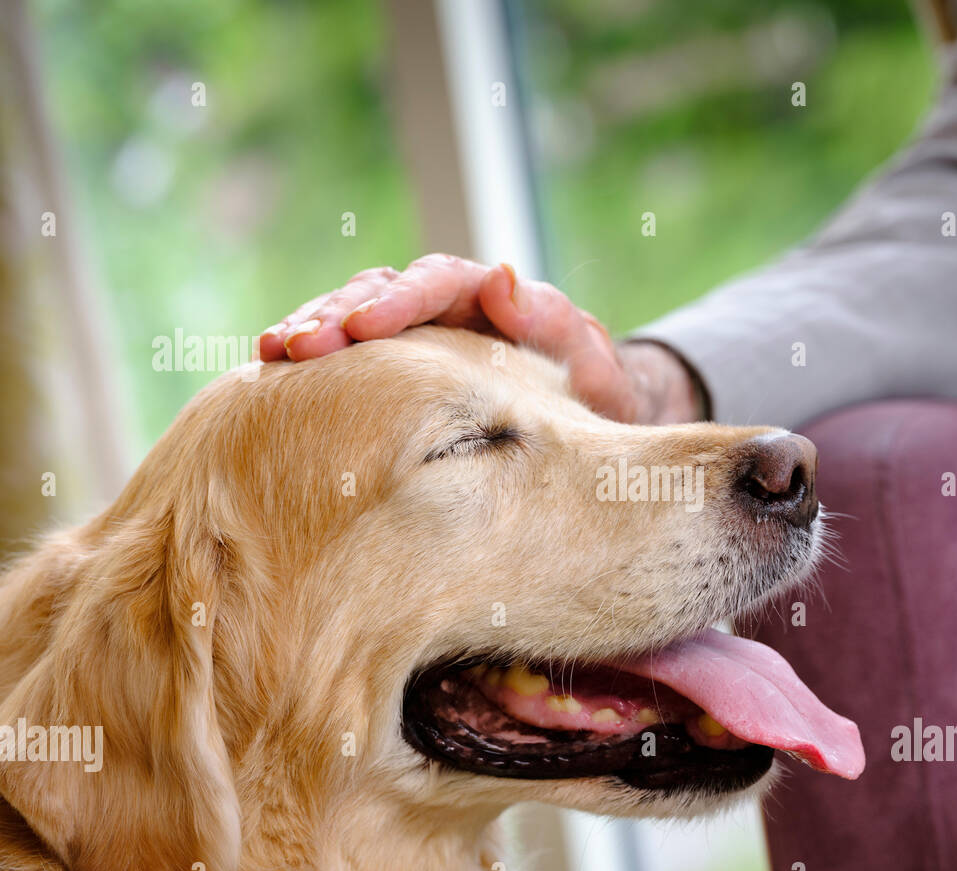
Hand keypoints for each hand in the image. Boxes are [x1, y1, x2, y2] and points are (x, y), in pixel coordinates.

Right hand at [258, 254, 702, 423]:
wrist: (593, 420)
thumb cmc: (597, 395)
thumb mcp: (589, 362)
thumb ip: (551, 322)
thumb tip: (500, 277)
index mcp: (488, 297)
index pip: (435, 283)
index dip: (395, 302)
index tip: (361, 326)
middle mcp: (445, 308)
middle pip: (380, 291)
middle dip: (336, 314)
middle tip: (295, 345)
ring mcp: (415, 338)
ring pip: (353, 319)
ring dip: (312, 331)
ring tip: (272, 353)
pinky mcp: (395, 372)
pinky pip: (351, 362)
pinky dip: (316, 367)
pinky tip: (275, 381)